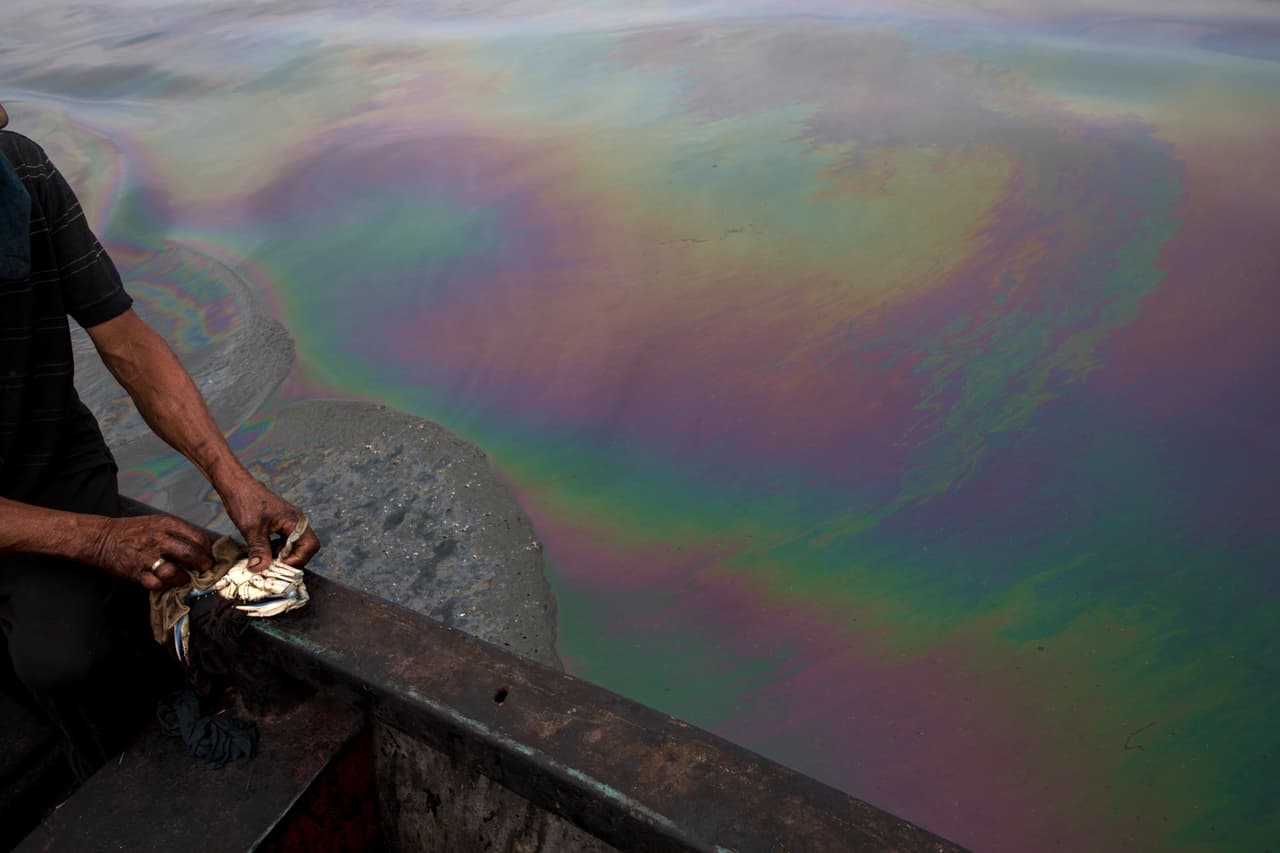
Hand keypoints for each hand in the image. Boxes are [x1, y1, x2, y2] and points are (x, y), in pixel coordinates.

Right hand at [85, 515, 213, 591]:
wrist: (103, 538)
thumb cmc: (135, 531)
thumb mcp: (158, 522)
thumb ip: (179, 531)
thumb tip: (203, 546)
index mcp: (165, 524)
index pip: (197, 537)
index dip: (208, 549)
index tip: (210, 555)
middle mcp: (157, 539)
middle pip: (190, 554)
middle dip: (203, 565)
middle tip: (205, 570)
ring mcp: (145, 557)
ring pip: (174, 572)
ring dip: (184, 578)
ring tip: (186, 579)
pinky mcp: (135, 572)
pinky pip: (156, 584)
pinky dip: (165, 586)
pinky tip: (167, 583)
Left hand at [219, 476, 319, 570]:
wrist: (236, 486)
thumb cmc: (246, 501)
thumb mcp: (251, 529)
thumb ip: (259, 549)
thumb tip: (259, 569)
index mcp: (294, 520)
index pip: (310, 545)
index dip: (298, 559)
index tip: (280, 566)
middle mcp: (296, 521)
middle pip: (305, 547)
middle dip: (291, 559)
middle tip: (273, 566)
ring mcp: (289, 522)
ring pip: (295, 545)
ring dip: (283, 555)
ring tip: (266, 558)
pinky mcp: (281, 524)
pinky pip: (285, 541)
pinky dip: (277, 549)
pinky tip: (263, 551)